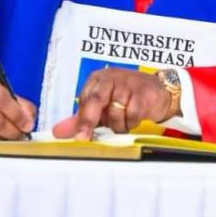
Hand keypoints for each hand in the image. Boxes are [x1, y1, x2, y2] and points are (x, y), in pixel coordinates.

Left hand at [52, 68, 175, 139]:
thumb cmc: (126, 98)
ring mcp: (128, 84)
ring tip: (123, 120)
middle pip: (96, 100)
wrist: (157, 91)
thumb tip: (58, 132)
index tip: (78, 137)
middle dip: (89, 121)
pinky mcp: (143, 93)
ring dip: (118, 124)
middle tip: (84, 139)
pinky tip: (134, 118)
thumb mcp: (103, 106)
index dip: (80, 119)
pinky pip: (132, 116)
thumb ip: (81, 118)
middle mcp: (111, 78)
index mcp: (97, 79)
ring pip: (115, 113)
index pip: (85, 99)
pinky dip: (132, 122)